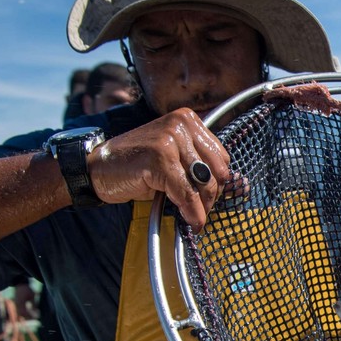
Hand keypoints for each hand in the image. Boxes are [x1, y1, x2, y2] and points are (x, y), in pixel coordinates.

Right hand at [86, 108, 228, 230]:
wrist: (97, 169)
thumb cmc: (137, 166)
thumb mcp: (174, 160)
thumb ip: (202, 167)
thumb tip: (242, 185)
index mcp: (188, 120)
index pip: (221, 156)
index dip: (218, 182)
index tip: (208, 198)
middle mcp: (181, 124)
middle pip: (216, 170)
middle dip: (211, 196)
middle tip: (200, 211)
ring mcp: (169, 139)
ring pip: (203, 183)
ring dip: (202, 207)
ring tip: (194, 217)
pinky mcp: (158, 158)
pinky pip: (186, 192)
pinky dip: (190, 211)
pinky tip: (190, 221)